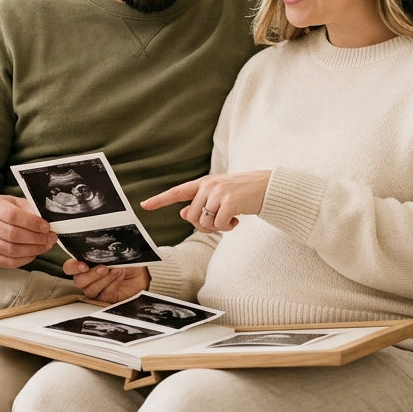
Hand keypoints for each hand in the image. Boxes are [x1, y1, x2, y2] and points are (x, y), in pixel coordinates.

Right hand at [0, 195, 56, 267]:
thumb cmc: (9, 210)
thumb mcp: (20, 204)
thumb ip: (33, 212)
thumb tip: (50, 226)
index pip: (12, 216)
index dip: (32, 223)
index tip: (46, 227)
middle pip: (12, 234)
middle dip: (35, 238)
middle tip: (50, 238)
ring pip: (11, 250)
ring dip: (33, 249)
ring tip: (45, 245)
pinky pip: (9, 262)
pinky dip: (25, 259)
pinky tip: (34, 253)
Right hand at [63, 259, 148, 302]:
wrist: (141, 273)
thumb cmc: (126, 262)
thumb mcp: (115, 254)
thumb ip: (104, 253)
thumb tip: (101, 251)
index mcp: (85, 265)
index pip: (70, 267)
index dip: (73, 267)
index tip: (83, 266)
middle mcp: (88, 279)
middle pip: (79, 281)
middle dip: (91, 274)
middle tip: (103, 268)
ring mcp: (96, 290)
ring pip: (91, 289)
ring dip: (104, 279)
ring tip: (116, 270)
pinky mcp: (106, 298)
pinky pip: (104, 294)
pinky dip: (113, 283)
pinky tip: (120, 275)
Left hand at [140, 170, 270, 231]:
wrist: (268, 187)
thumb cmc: (243, 194)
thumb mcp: (220, 196)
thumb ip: (201, 203)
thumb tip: (182, 213)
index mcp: (204, 183)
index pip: (177, 191)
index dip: (160, 199)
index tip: (144, 205)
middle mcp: (208, 185)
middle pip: (192, 217)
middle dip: (204, 226)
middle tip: (220, 223)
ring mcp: (218, 192)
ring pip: (204, 223)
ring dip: (216, 228)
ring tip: (230, 219)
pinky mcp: (229, 202)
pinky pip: (219, 226)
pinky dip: (227, 228)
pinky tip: (237, 220)